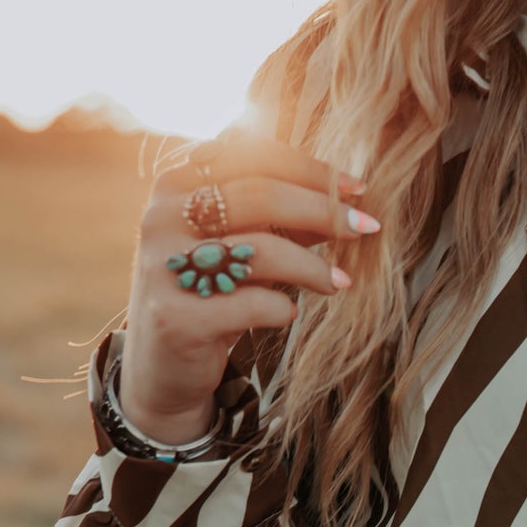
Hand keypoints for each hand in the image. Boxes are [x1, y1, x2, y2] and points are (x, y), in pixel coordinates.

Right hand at [118, 129, 380, 440]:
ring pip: (260, 249)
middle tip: (365, 228)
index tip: (357, 187)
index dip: (310, 169)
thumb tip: (345, 199)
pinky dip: (283, 308)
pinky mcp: (177, 316)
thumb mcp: (240, 248)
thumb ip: (282, 220)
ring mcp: (165, 266)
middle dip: (323, 210)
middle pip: (260, 194)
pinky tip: (289, 313)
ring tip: (340, 282)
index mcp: (176, 186)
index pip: (251, 156)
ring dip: (312, 266)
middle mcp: (162, 217)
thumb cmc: (211, 297)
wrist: (162, 369)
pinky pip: (253, 303)